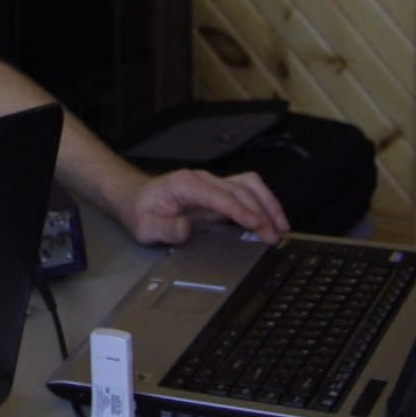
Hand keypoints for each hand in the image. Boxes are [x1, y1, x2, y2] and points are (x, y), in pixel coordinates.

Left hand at [122, 168, 290, 245]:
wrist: (134, 197)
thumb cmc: (139, 209)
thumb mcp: (144, 226)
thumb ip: (164, 228)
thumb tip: (185, 230)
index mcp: (185, 185)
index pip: (221, 196)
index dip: (242, 211)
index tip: (257, 226)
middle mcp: (202, 180)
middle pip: (241, 190)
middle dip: (261, 212)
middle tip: (273, 236)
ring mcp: (211, 184)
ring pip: (249, 186)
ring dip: (268, 204)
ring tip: (281, 226)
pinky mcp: (217, 192)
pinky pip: (245, 192)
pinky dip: (262, 203)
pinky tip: (270, 219)